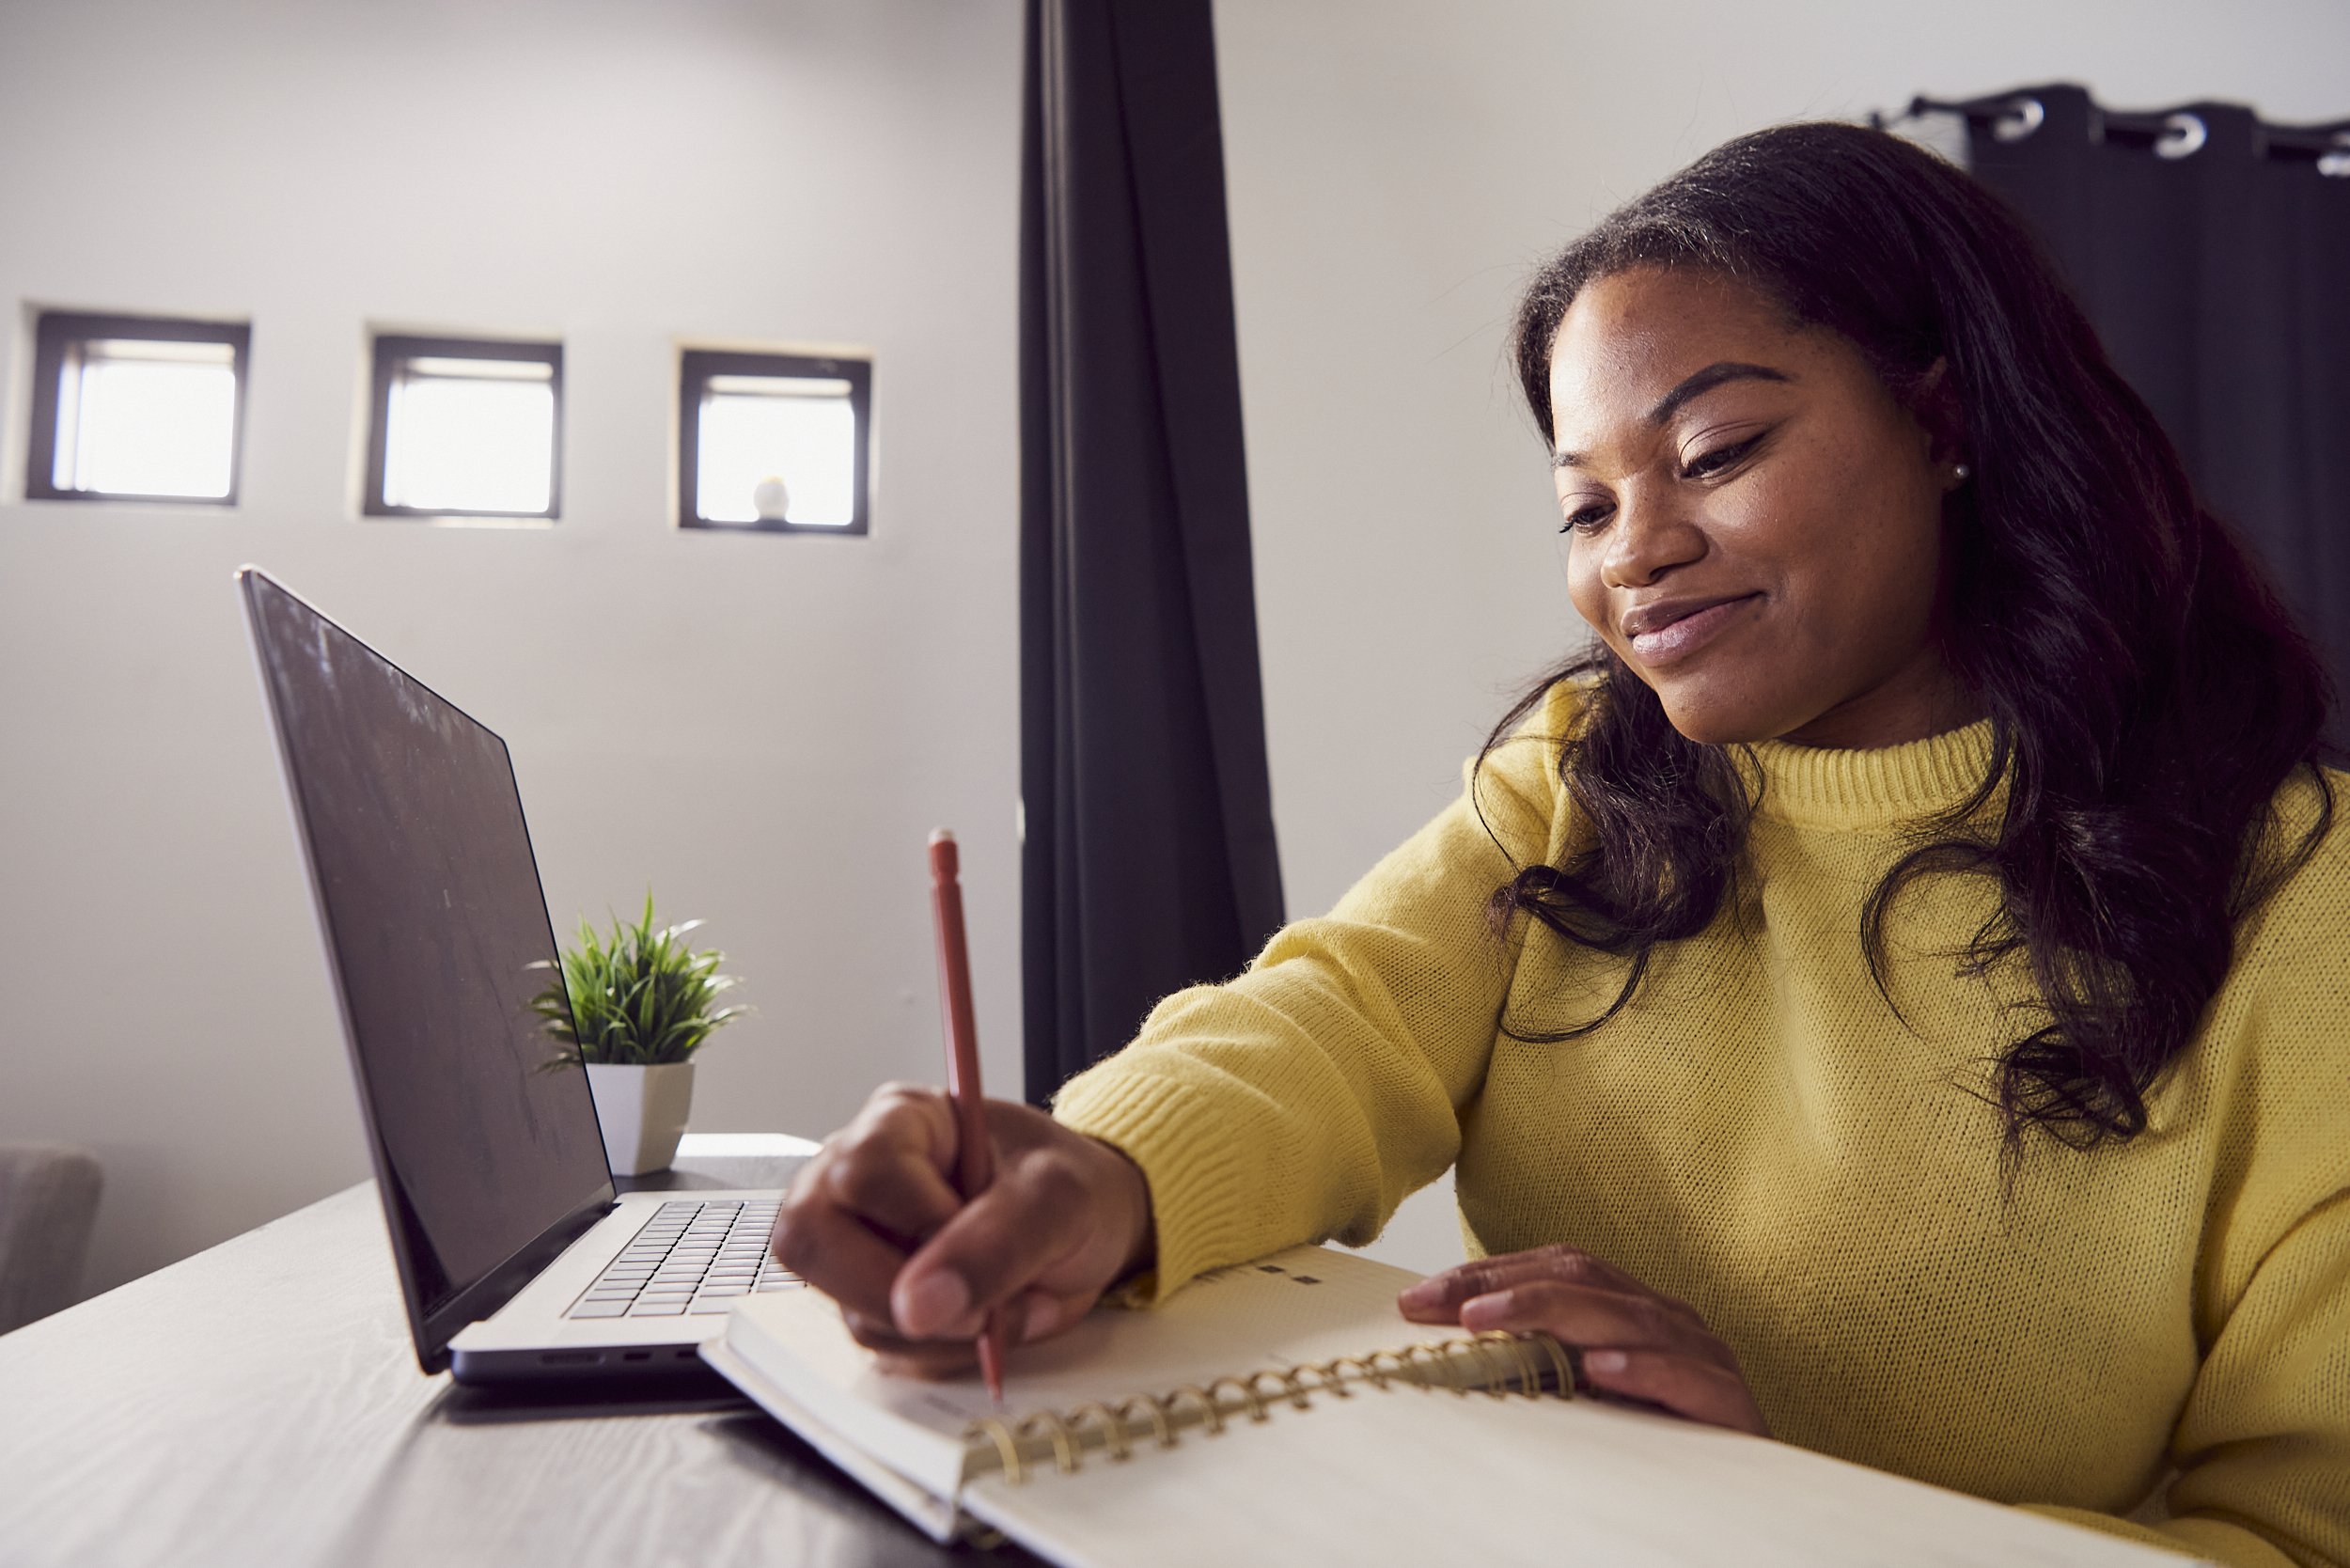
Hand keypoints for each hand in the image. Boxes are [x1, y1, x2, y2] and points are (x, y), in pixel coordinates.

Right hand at [768, 1083, 1154, 1376]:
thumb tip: (920, 1304)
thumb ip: (996, 1241)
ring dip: (944, 1330)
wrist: (1091, 1230)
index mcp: (899, 1123)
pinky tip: (989, 1320)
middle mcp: (857, 1181)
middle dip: (899, 1290)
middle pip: (810, 1239)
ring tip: (1007, 1299)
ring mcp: (859, 1248)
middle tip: (977, 1299)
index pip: (860, 1169)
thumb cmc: (1069, 1188)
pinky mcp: (874, 1306)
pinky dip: (947, 1352)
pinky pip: (886, 1351)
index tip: (972, 1234)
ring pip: (853, 1312)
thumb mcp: (1057, 1197)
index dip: (914, 1217)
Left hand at [1396, 1244, 1768, 1436]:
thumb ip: (1537, 1367)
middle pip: (1580, 1277)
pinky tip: (1599, 1370)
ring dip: (1550, 1311)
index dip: (1485, 1273)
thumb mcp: (1585, 1397)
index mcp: (1629, 1307)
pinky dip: (1642, 1367)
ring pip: (1626, 1315)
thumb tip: (1451, 1354)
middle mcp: (1666, 1317)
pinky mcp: (1731, 1402)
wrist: (1747, 1501)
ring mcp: (1702, 1353)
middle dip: (1499, 1284)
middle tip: (1432, 1303)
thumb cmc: (1658, 1442)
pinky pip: (1685, 1374)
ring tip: (1486, 1321)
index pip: (1554, 1267)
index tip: (1416, 1298)